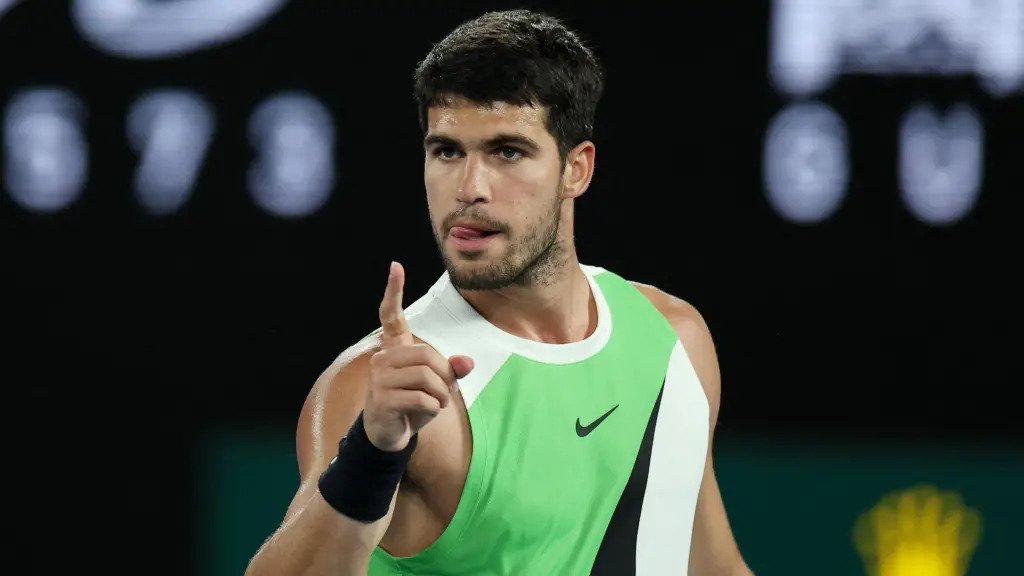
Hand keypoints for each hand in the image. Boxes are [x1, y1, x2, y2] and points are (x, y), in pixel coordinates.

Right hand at [363, 261, 474, 451]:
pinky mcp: (381, 400)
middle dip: (444, 377)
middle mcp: (382, 358)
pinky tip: (425, 414)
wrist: (388, 434)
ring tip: (435, 404)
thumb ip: (452, 370)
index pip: (391, 315)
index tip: (395, 266)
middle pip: (428, 356)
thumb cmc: (412, 404)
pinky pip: (421, 398)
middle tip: (443, 393)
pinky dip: (433, 408)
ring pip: (426, 378)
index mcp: (394, 349)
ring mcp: (378, 378)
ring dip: (440, 395)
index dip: (394, 290)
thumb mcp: (436, 385)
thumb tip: (468, 363)